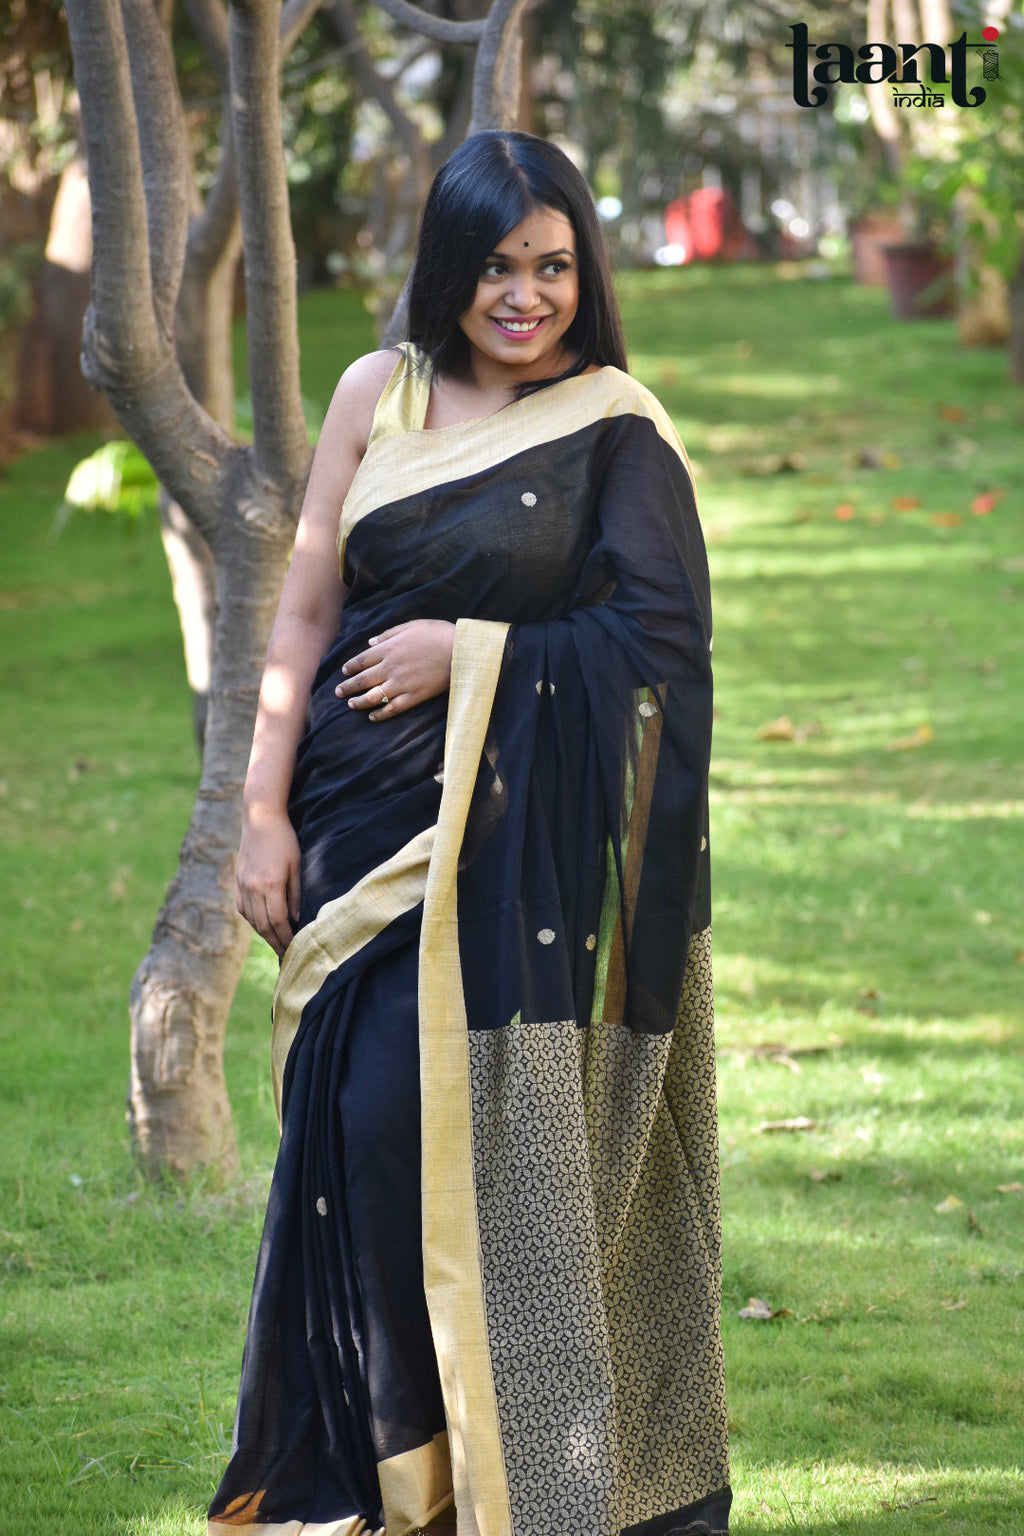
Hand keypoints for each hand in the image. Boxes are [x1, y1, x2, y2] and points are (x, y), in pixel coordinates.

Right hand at [235, 809, 301, 958]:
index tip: (296, 948)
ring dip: (264, 934)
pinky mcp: (237, 881)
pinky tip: (262, 925)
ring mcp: (242, 885)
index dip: (287, 938)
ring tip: (277, 943)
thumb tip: (297, 919)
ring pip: (252, 919)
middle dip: (276, 942)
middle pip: (263, 925)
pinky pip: (242, 909)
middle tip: (287, 955)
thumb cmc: (285, 839)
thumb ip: (296, 893)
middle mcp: (253, 888)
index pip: (278, 921)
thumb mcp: (297, 864)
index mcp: (270, 884)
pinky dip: (253, 921)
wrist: (260, 818)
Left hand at [336, 619, 455, 720]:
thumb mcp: (410, 626)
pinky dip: (380, 714)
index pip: (361, 660)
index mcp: (388, 649)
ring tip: (351, 705)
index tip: (344, 672)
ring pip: (372, 697)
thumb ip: (387, 634)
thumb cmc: (437, 634)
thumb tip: (370, 643)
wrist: (460, 650)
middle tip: (338, 692)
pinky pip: (392, 709)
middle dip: (347, 687)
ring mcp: (401, 684)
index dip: (350, 667)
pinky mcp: (413, 697)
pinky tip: (372, 717)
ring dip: (359, 702)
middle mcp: (390, 668)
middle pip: (362, 680)